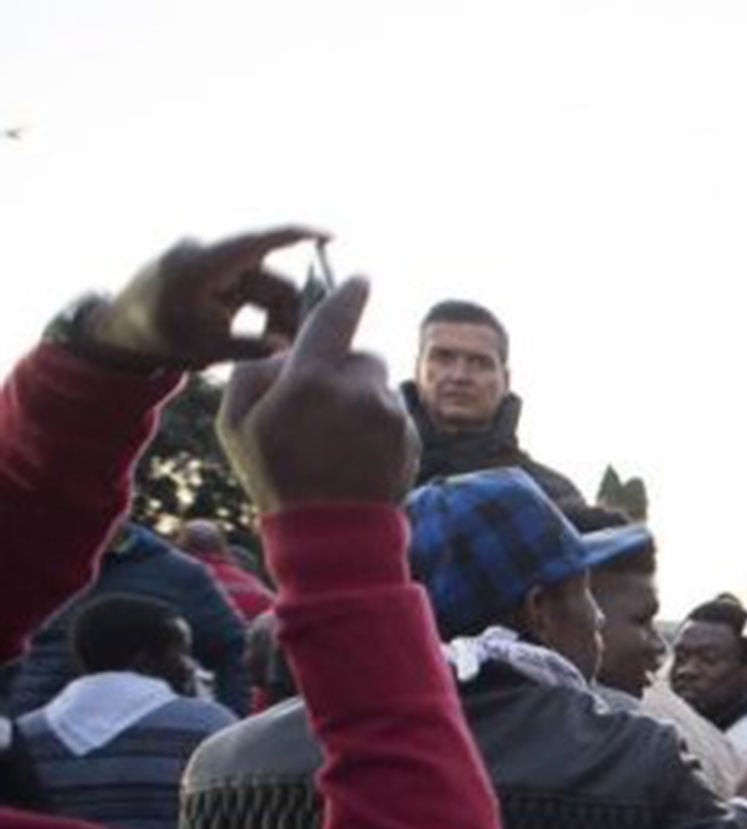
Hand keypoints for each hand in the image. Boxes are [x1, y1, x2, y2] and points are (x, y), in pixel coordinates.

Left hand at [87, 226, 325, 368]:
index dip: (295, 236)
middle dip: (293, 311)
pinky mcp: (218, 270)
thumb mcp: (202, 350)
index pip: (256, 243)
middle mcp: (209, 256)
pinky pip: (256, 287)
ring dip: (281, 315)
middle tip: (303, 347)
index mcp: (200, 266)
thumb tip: (289, 347)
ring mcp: (214, 261)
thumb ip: (248, 348)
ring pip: (268, 286)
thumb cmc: (158, 340)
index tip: (329, 237)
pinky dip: (267, 310)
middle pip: (271, 278)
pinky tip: (271, 334)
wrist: (123, 329)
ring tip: (282, 346)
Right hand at [216, 276, 419, 513]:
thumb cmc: (276, 476)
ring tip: (339, 438)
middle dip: (344, 369)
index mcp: (312, 380)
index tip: (358, 279)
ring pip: (380, 385)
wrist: (332, 534)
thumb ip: (255, 370)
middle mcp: (359, 390)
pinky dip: (378, 424)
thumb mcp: (238, 422)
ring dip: (362, 398)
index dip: (346, 294)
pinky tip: (358, 453)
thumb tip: (284, 346)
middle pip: (361, 355)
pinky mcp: (411, 436)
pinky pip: (394, 413)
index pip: (335, 317)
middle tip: (322, 403)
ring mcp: (391, 415)